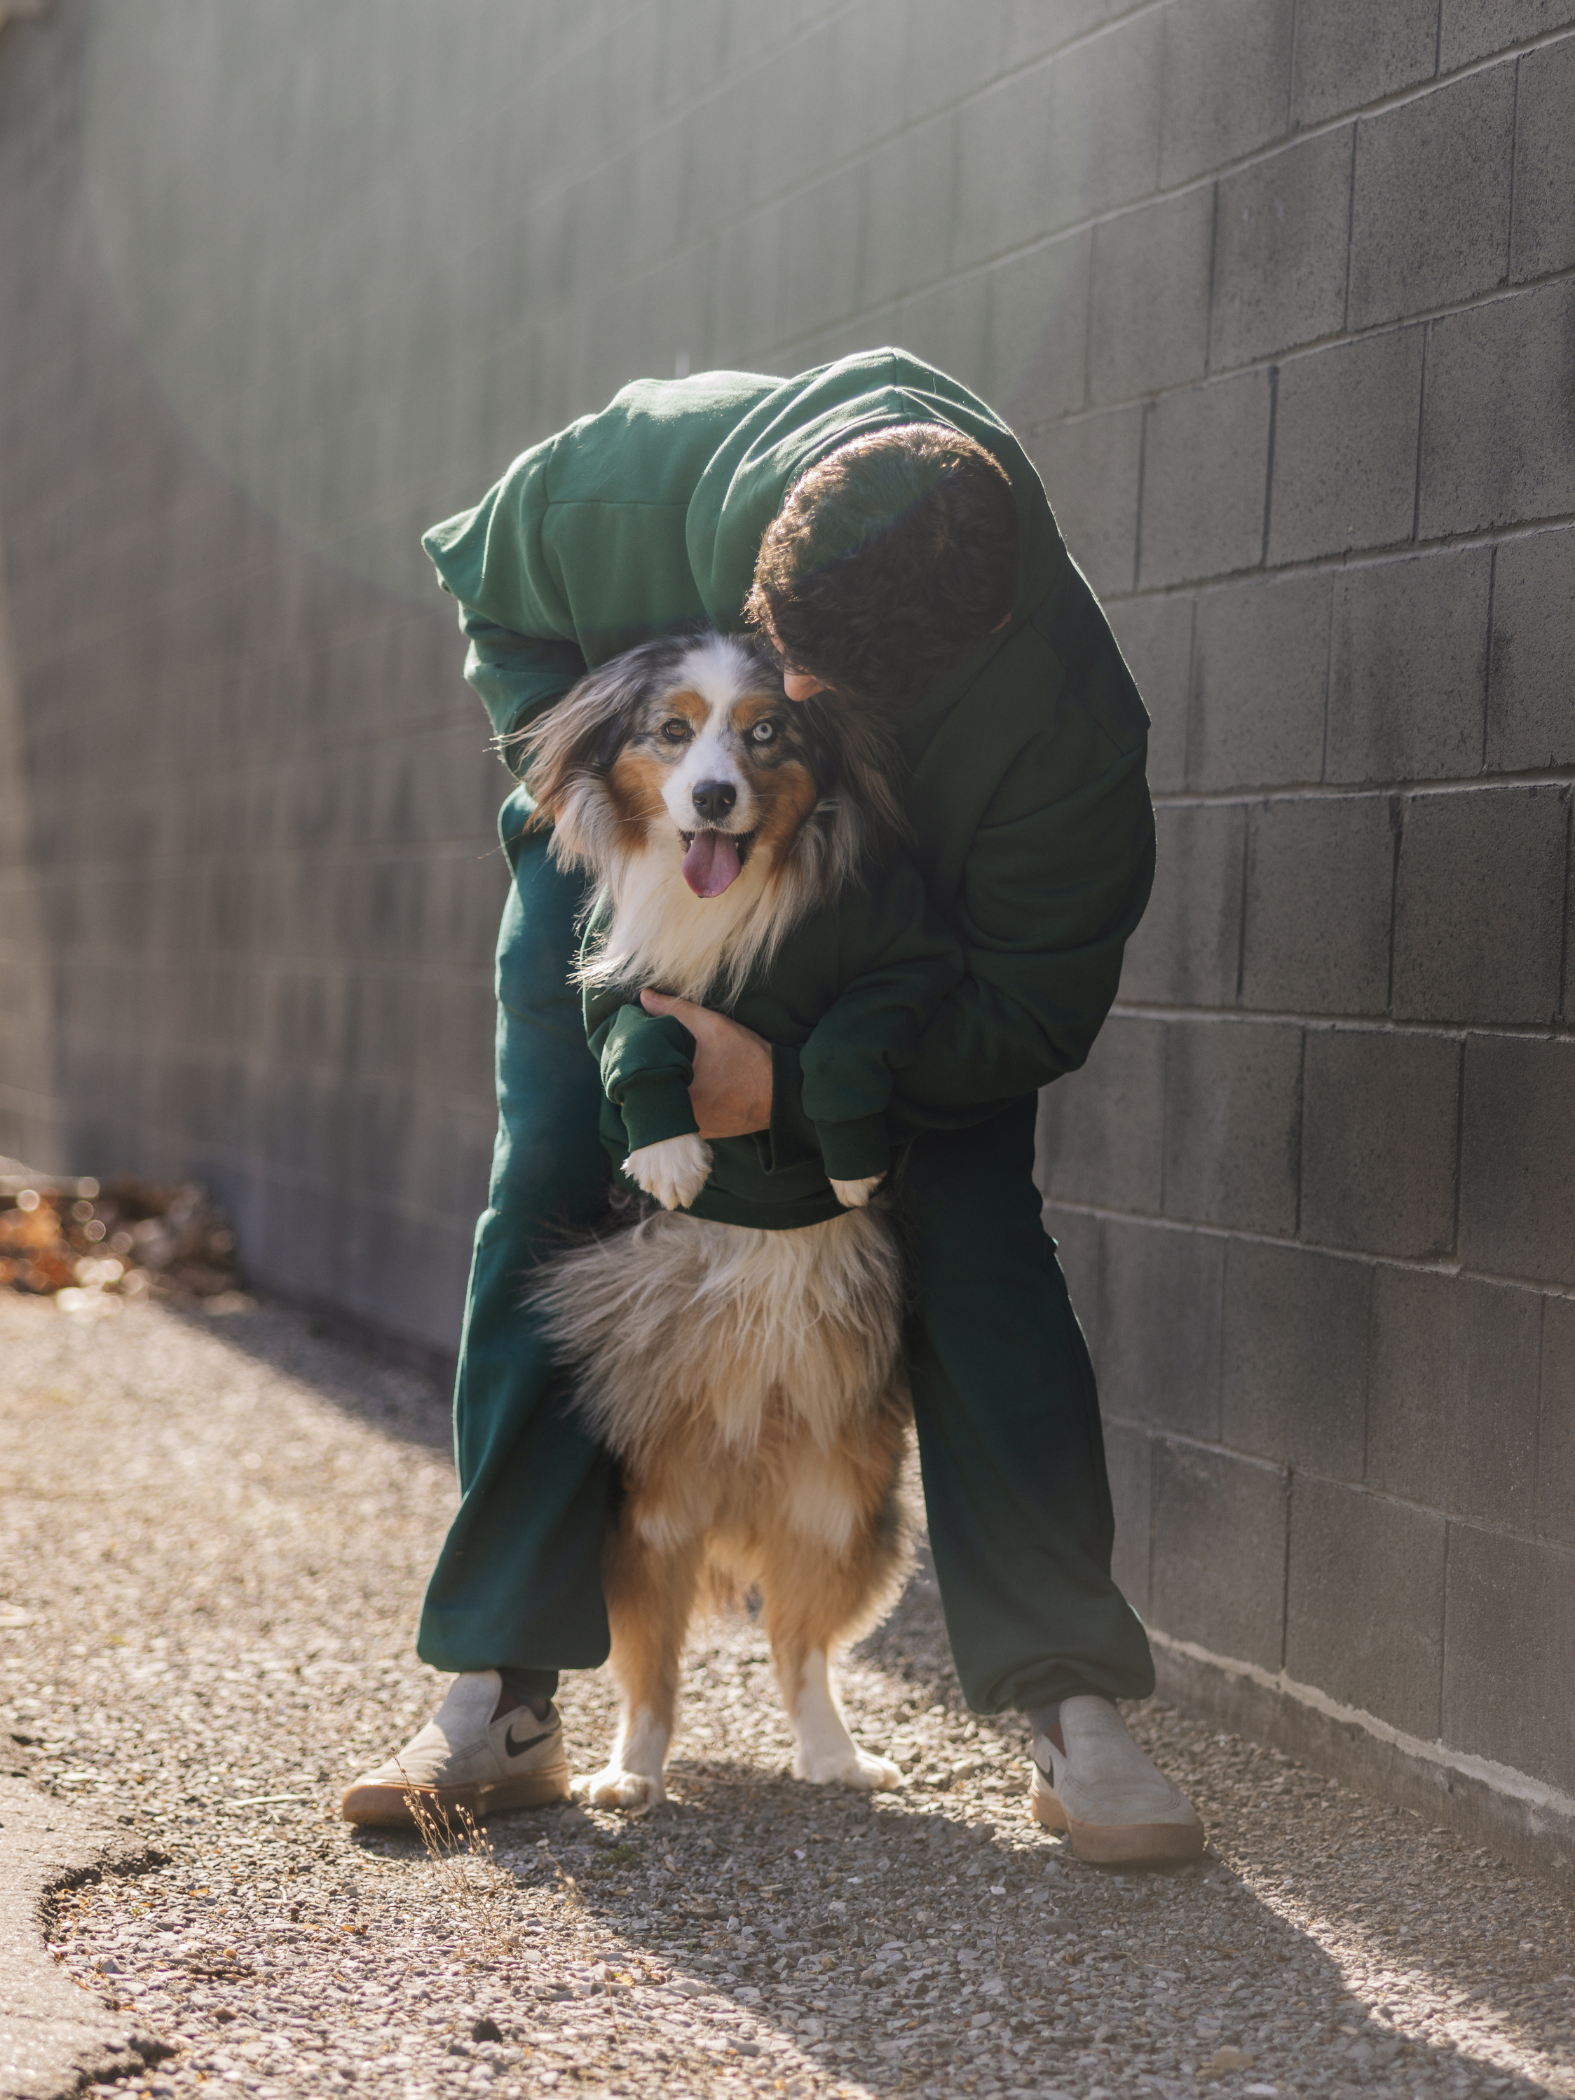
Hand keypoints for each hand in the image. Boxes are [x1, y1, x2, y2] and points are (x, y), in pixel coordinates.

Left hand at [640, 990, 772, 1138]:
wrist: (784, 1092)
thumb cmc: (751, 1059)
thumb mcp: (713, 1027)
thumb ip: (677, 1010)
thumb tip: (645, 996)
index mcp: (678, 1094)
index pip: (638, 1080)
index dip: (634, 1062)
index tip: (635, 1047)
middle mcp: (682, 1119)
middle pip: (650, 1097)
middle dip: (647, 1076)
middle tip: (648, 1055)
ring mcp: (694, 1129)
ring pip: (666, 1110)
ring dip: (664, 1092)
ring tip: (665, 1069)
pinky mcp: (707, 1133)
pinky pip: (683, 1119)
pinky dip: (681, 1103)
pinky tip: (687, 1086)